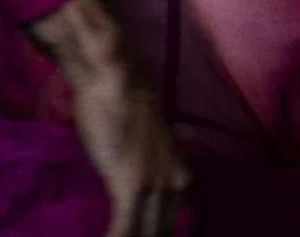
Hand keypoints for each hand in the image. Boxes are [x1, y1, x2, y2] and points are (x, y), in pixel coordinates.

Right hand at [31, 0, 192, 236]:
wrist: (115, 78)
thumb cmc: (122, 108)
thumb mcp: (144, 149)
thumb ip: (146, 174)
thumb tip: (137, 192)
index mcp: (185, 176)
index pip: (173, 225)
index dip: (156, 232)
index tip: (141, 232)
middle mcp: (180, 183)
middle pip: (162, 231)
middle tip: (127, 234)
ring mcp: (159, 185)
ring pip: (146, 234)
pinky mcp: (133, 185)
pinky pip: (124, 230)